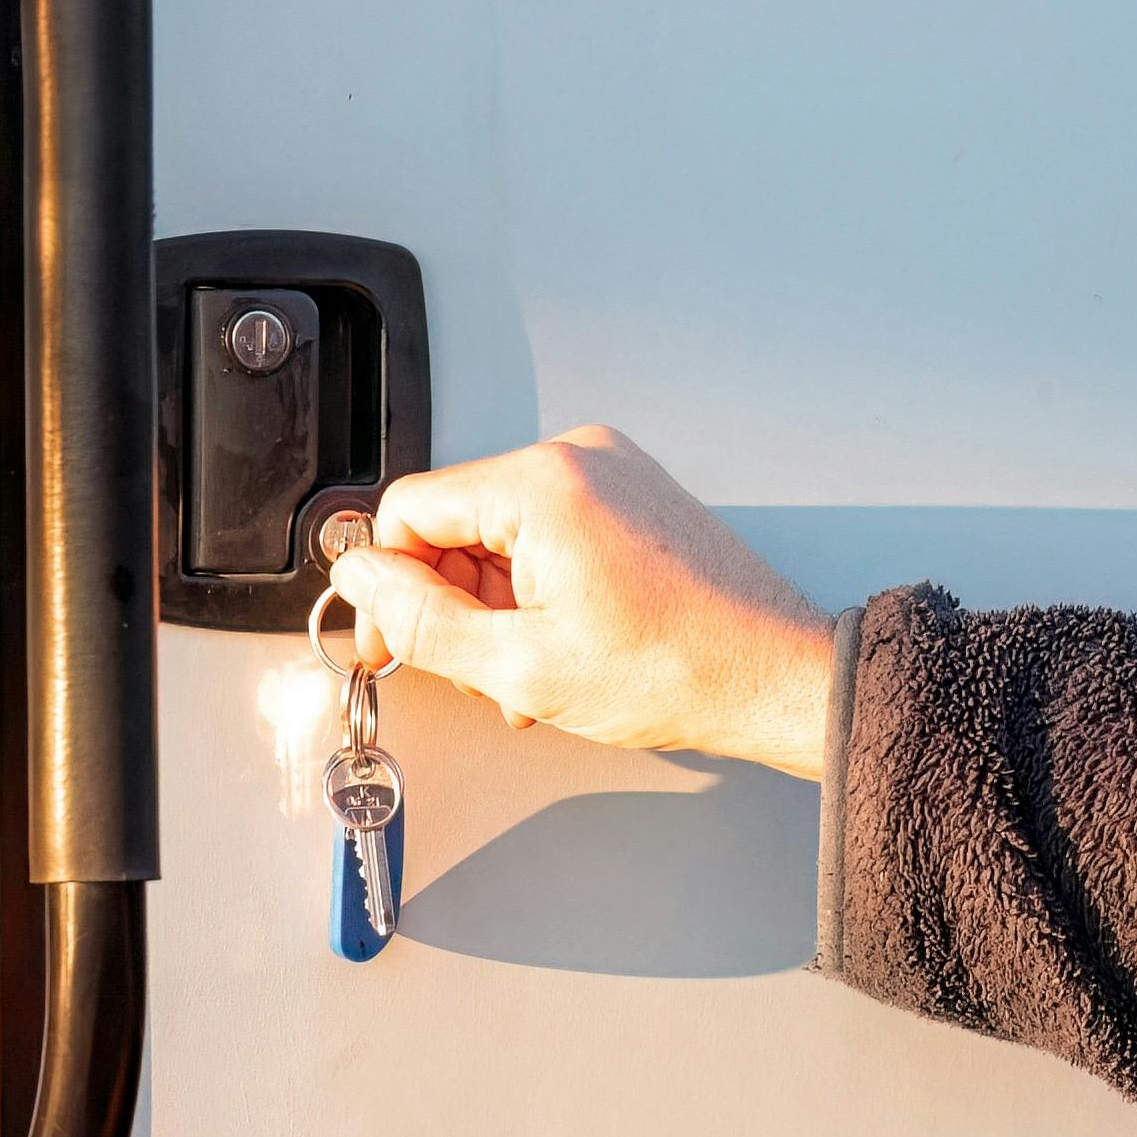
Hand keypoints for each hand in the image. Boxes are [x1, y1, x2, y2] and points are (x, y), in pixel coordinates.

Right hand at [325, 427, 840, 776]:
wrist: (776, 678)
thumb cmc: (680, 669)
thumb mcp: (520, 665)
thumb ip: (421, 620)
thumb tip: (360, 580)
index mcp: (544, 482)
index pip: (409, 510)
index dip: (387, 587)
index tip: (390, 643)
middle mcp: (578, 458)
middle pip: (456, 522)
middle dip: (453, 606)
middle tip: (479, 674)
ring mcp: (610, 474)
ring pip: (500, 537)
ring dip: (496, 611)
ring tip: (531, 674)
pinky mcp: (631, 498)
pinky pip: (548, 536)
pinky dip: (538, 595)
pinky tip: (558, 650)